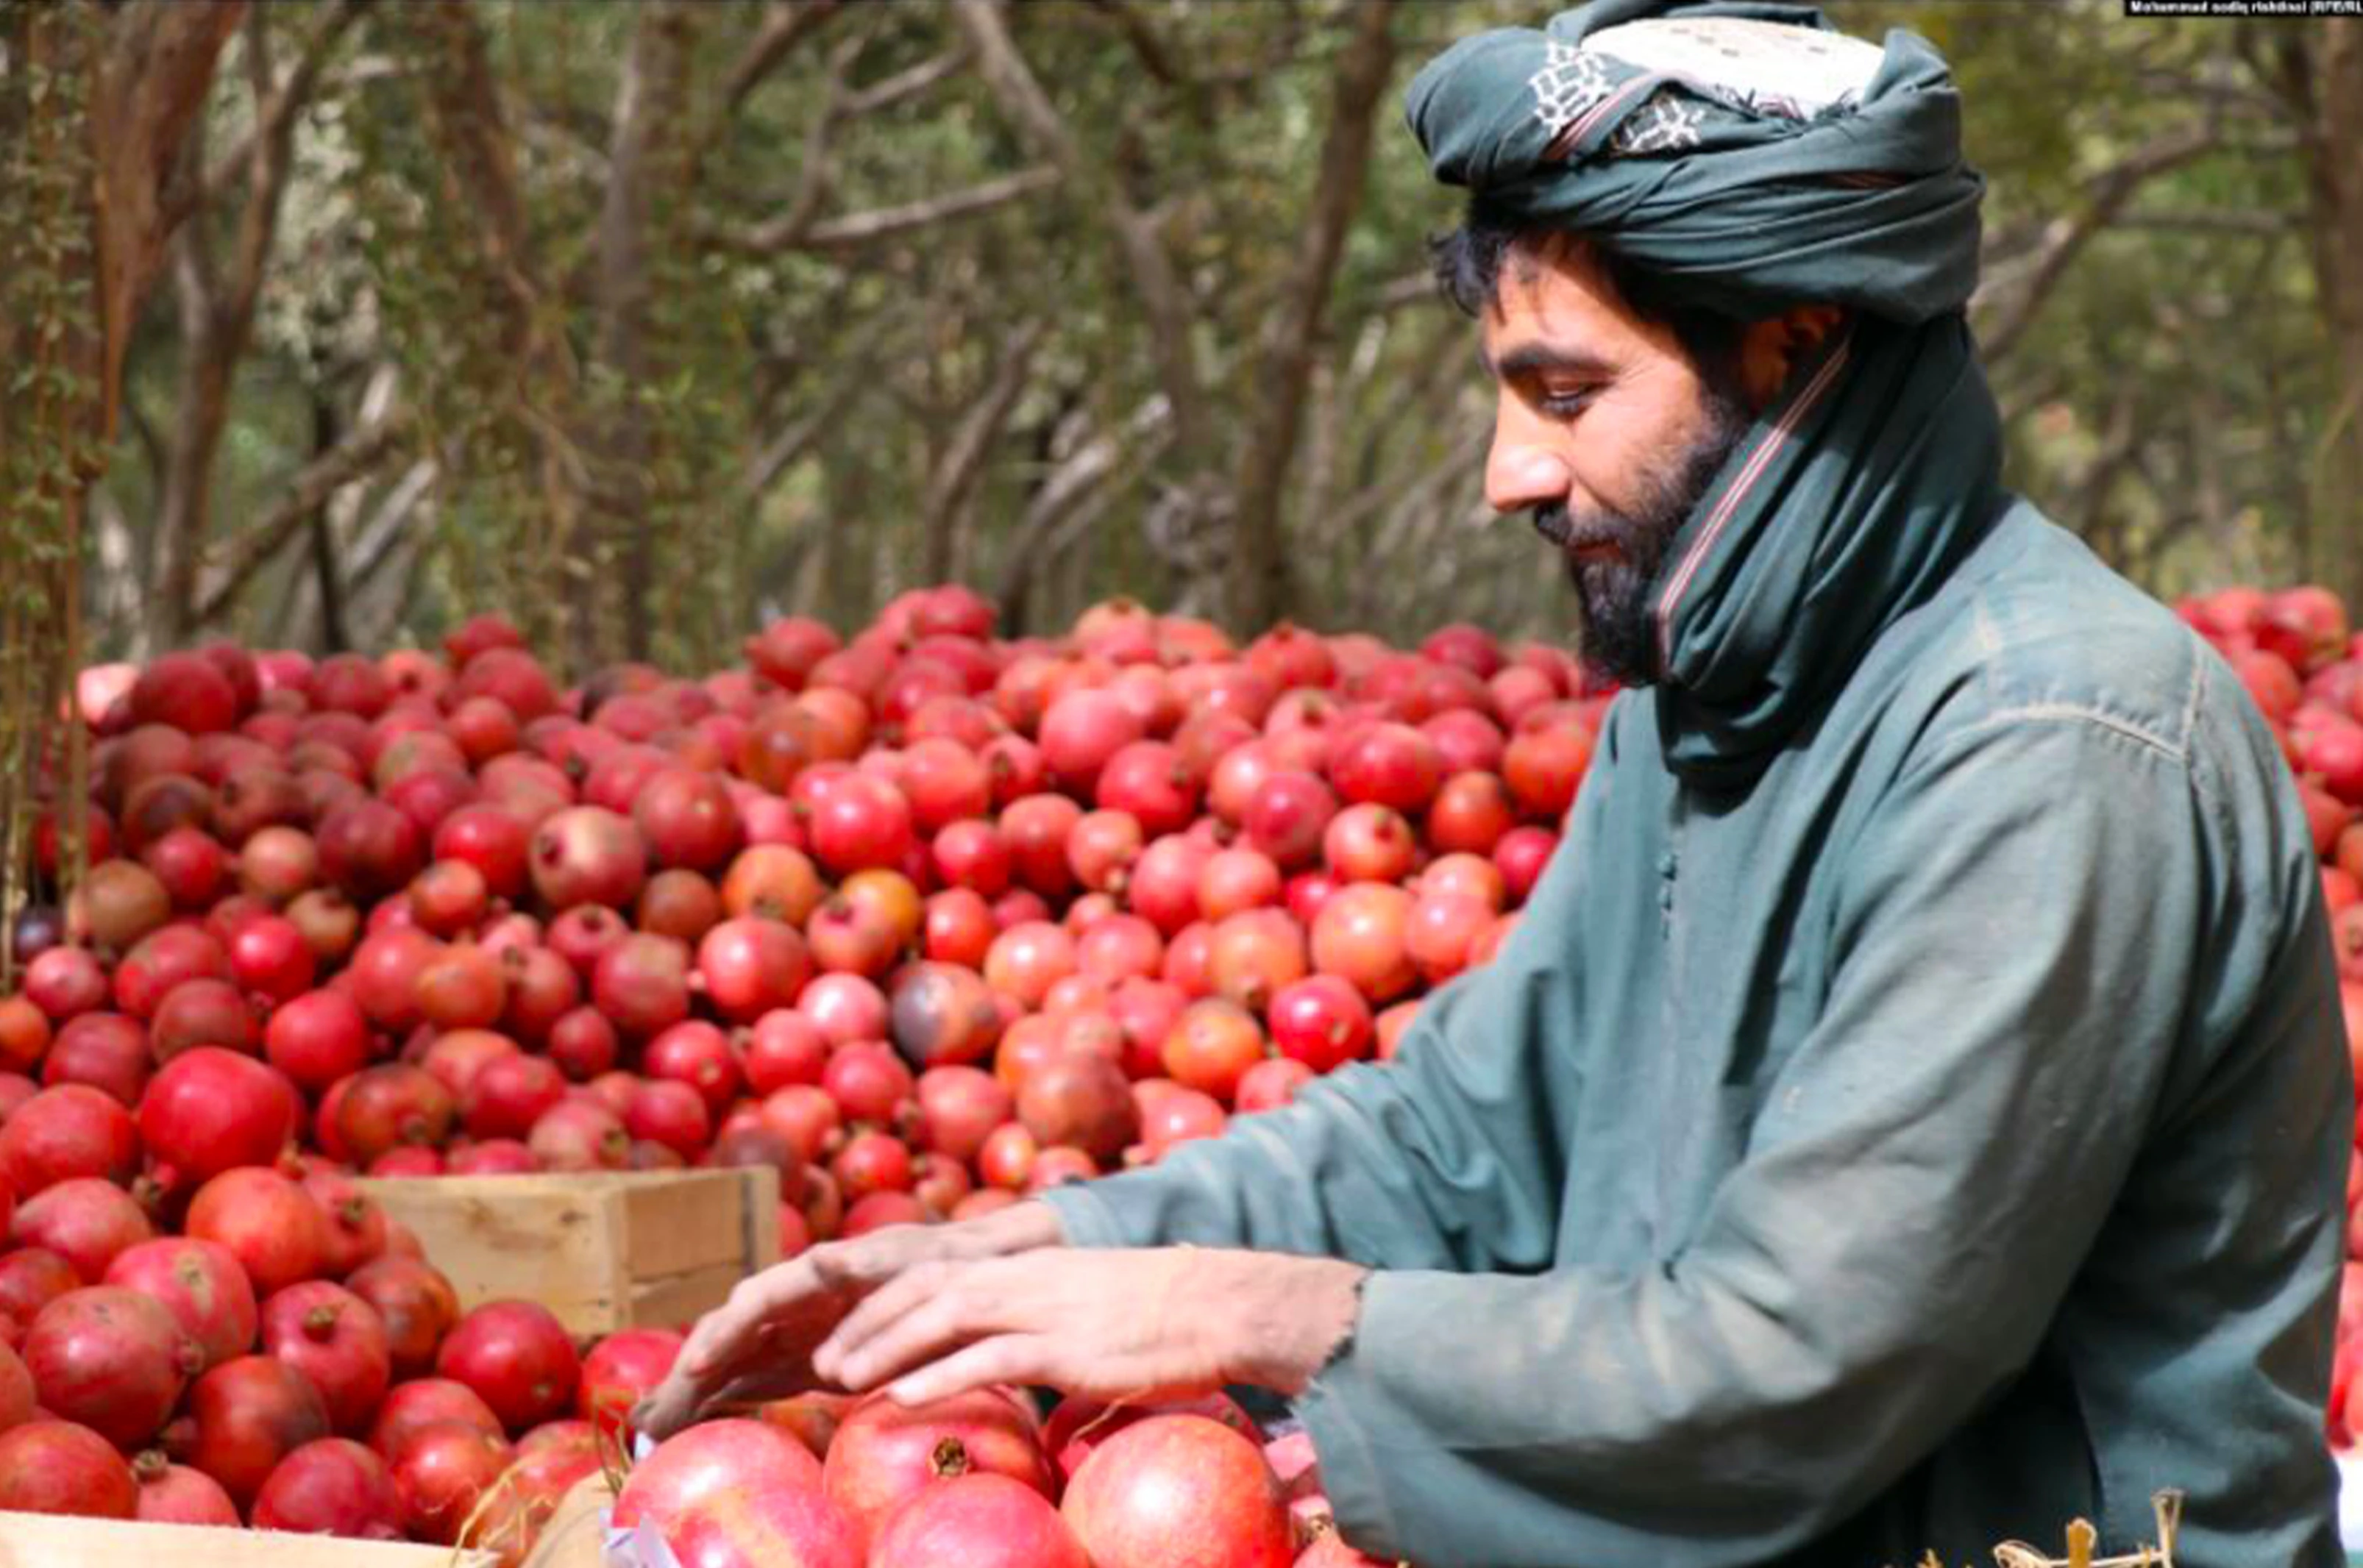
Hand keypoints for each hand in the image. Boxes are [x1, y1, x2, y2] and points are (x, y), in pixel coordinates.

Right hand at [632, 1200, 1064, 1439]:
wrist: (966, 1274)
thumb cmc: (938, 1262)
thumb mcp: (907, 1259)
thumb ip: (863, 1266)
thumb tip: (824, 1262)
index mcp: (815, 1273)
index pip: (757, 1301)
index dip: (725, 1331)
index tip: (699, 1363)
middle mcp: (796, 1300)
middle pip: (733, 1333)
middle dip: (692, 1369)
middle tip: (656, 1413)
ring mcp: (798, 1329)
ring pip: (736, 1359)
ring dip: (697, 1389)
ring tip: (658, 1427)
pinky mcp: (808, 1358)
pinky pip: (757, 1378)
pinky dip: (725, 1399)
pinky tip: (696, 1422)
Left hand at [810, 1246, 1366, 1408]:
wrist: (1227, 1305)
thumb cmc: (1181, 1326)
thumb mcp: (1114, 1342)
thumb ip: (1079, 1384)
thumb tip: (1064, 1430)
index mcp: (1037, 1269)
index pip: (944, 1272)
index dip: (891, 1301)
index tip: (853, 1332)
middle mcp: (1031, 1279)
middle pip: (927, 1288)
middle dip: (869, 1322)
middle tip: (826, 1360)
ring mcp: (1046, 1308)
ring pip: (944, 1317)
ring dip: (884, 1347)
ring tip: (839, 1379)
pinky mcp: (1066, 1346)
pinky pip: (988, 1358)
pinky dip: (937, 1375)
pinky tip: (901, 1396)